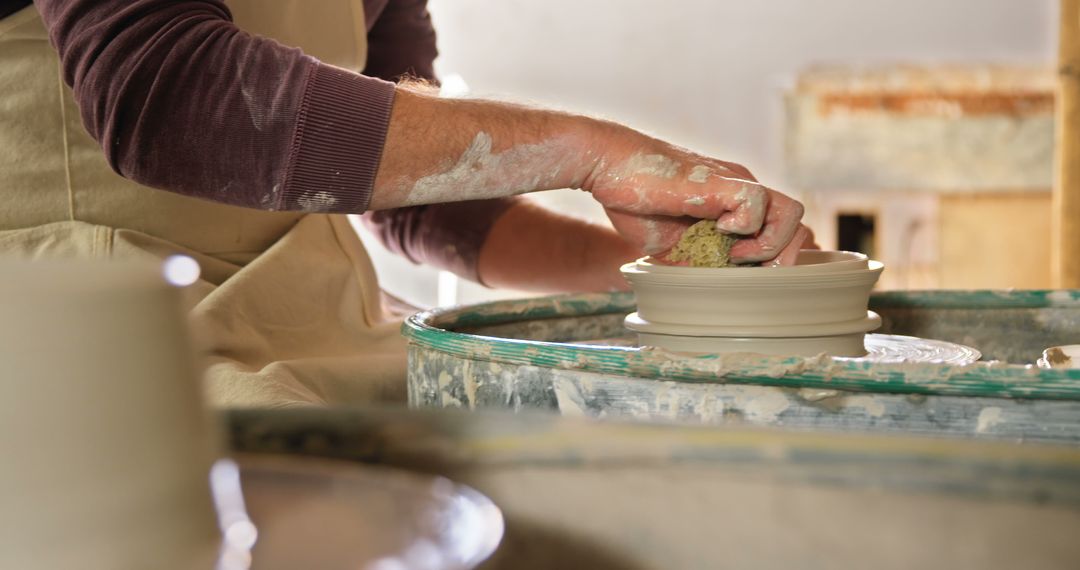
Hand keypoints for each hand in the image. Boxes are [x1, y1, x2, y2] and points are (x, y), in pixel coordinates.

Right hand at [587, 137, 804, 264]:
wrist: (609, 168)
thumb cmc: (636, 203)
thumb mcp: (674, 246)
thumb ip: (702, 261)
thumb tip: (723, 292)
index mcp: (736, 204)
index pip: (785, 230)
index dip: (777, 257)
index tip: (750, 275)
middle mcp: (744, 190)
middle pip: (797, 225)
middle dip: (779, 258)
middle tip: (743, 269)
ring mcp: (737, 184)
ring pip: (791, 213)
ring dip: (768, 244)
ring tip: (733, 253)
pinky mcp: (721, 182)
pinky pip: (758, 202)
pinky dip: (745, 226)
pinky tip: (717, 230)